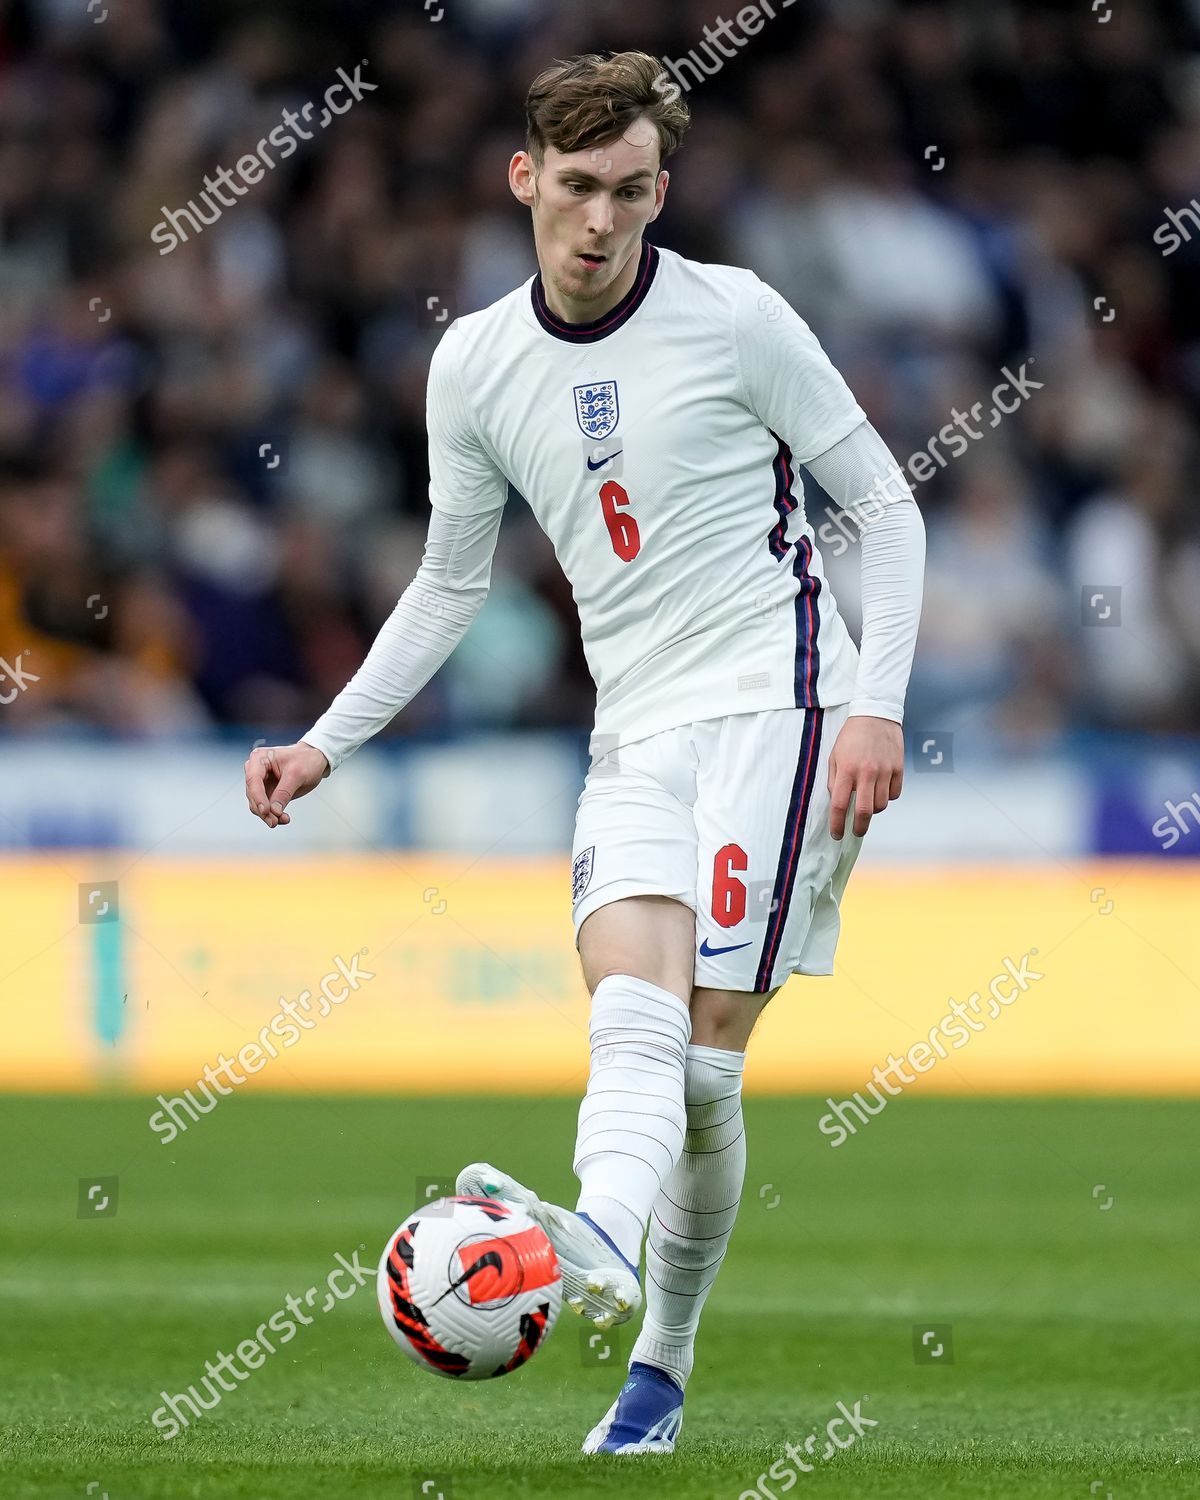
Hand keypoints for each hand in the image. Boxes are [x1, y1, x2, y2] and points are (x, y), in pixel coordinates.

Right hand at [244, 741, 328, 828]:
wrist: (315, 761)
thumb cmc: (306, 760)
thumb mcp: (297, 774)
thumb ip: (284, 792)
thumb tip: (274, 810)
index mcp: (259, 759)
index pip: (253, 780)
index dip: (258, 797)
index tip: (265, 811)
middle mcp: (256, 770)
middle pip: (252, 794)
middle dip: (263, 810)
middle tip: (274, 821)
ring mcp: (261, 783)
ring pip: (257, 804)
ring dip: (268, 815)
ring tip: (283, 819)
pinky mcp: (268, 793)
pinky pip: (266, 808)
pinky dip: (273, 815)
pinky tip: (283, 818)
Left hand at [828, 715, 903, 839]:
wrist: (875, 714)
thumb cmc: (851, 736)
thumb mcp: (834, 755)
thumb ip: (834, 779)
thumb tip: (836, 802)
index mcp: (846, 770)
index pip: (839, 805)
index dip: (836, 824)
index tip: (836, 834)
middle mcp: (866, 773)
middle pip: (864, 811)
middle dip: (859, 827)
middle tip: (855, 831)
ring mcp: (884, 771)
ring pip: (881, 805)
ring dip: (873, 810)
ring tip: (868, 803)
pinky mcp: (898, 768)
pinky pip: (894, 794)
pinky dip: (887, 797)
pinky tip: (881, 790)